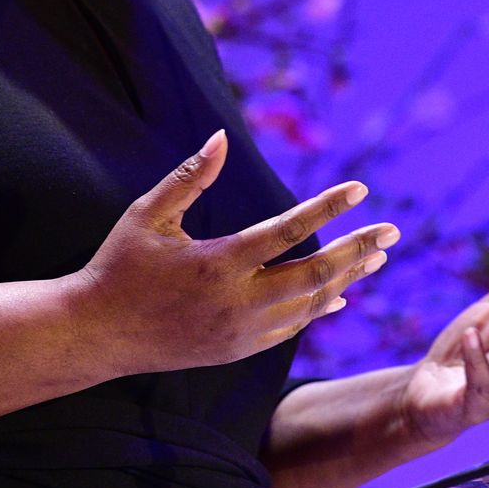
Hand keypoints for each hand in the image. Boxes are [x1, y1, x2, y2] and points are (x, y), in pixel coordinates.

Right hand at [70, 129, 399, 374]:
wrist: (96, 335)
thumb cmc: (120, 266)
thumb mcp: (147, 214)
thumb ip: (189, 177)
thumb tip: (222, 136)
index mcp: (217, 263)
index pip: (288, 230)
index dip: (328, 207)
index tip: (360, 189)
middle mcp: (236, 302)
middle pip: (314, 275)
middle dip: (357, 251)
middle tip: (391, 232)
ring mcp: (239, 332)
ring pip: (308, 306)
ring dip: (346, 278)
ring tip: (376, 256)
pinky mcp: (236, 350)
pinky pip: (290, 329)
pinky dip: (318, 309)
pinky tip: (339, 293)